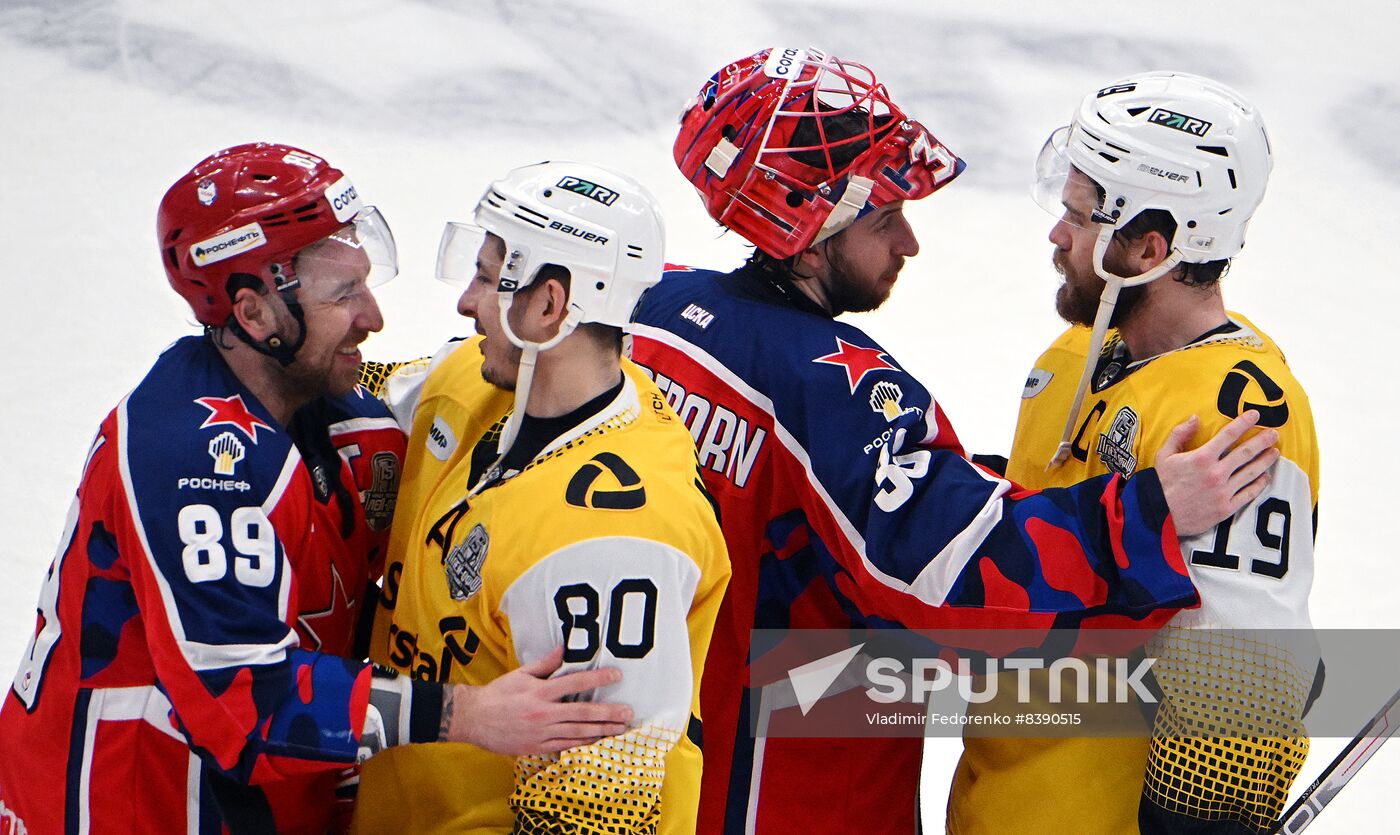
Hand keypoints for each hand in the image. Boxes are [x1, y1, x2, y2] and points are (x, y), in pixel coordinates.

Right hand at [440, 646, 632, 754]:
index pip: (576, 682)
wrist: (474, 719)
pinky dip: (584, 744)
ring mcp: (542, 732)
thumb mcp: (520, 674)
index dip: (598, 678)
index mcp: (541, 691)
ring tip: (620, 730)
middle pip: (583, 712)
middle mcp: (544, 713)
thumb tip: (564, 649)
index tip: (617, 675)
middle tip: (628, 713)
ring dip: (602, 731)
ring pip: (579, 732)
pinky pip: (566, 745)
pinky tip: (598, 743)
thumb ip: (545, 664)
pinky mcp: (538, 747)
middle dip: (608, 713)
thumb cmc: (498, 694)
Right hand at [1155, 410, 1279, 536]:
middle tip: (1275, 434)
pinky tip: (1265, 477)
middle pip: (1246, 452)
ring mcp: (1223, 491)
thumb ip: (1179, 434)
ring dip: (1265, 460)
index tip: (1255, 415)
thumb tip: (1195, 418)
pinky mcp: (1226, 508)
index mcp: (1201, 457)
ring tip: (1275, 453)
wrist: (1157, 515)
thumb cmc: (1160, 483)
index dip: (1244, 422)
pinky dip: (1259, 484)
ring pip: (1251, 472)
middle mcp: (1216, 473)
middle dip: (1263, 441)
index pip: (1229, 435)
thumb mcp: (1164, 454)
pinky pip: (1248, 494)